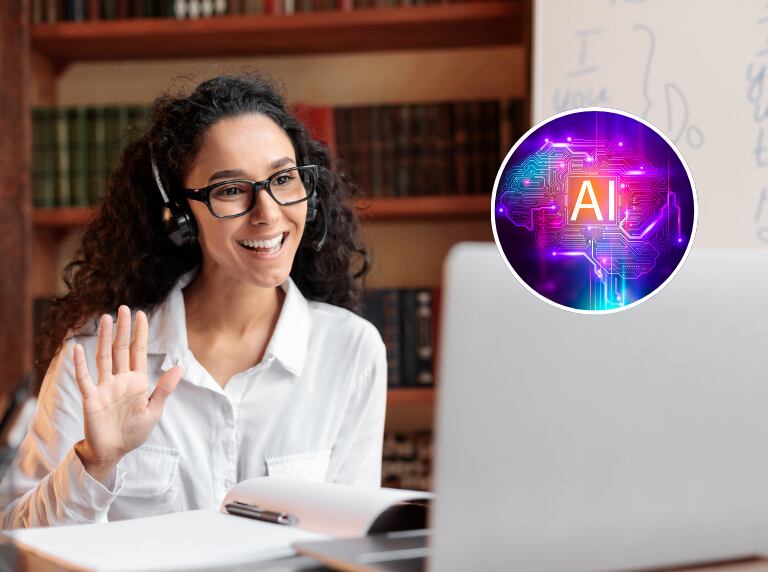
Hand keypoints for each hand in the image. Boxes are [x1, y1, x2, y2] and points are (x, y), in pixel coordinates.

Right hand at [72, 305, 182, 482]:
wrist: (114, 451)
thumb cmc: (135, 432)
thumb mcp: (154, 410)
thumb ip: (164, 389)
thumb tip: (180, 367)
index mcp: (137, 381)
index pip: (138, 352)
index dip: (140, 333)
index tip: (142, 314)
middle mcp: (120, 380)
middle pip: (121, 349)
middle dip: (123, 329)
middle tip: (124, 308)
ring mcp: (104, 387)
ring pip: (104, 357)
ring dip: (105, 338)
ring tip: (106, 318)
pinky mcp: (90, 398)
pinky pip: (84, 378)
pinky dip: (79, 364)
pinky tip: (77, 348)